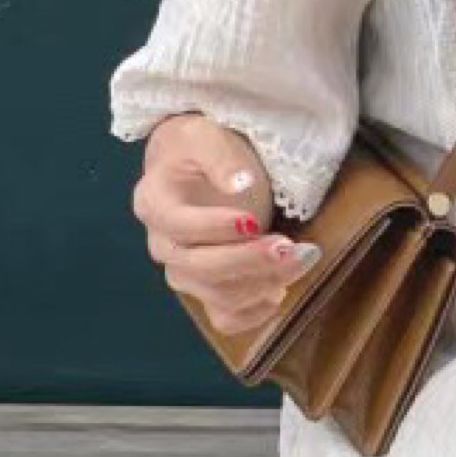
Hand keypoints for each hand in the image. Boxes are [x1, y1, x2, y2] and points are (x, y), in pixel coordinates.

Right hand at [133, 114, 321, 337]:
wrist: (200, 167)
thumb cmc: (202, 149)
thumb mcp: (207, 136)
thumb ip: (220, 157)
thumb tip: (239, 184)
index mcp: (153, 203)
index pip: (179, 226)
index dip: (215, 228)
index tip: (253, 221)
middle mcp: (163, 245)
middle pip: (200, 268)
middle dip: (250, 261)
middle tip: (291, 247)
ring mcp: (184, 274)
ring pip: (218, 297)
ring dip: (264, 284)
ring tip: (301, 259)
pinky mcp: (208, 293)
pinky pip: (227, 320)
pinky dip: (256, 313)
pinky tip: (280, 290)